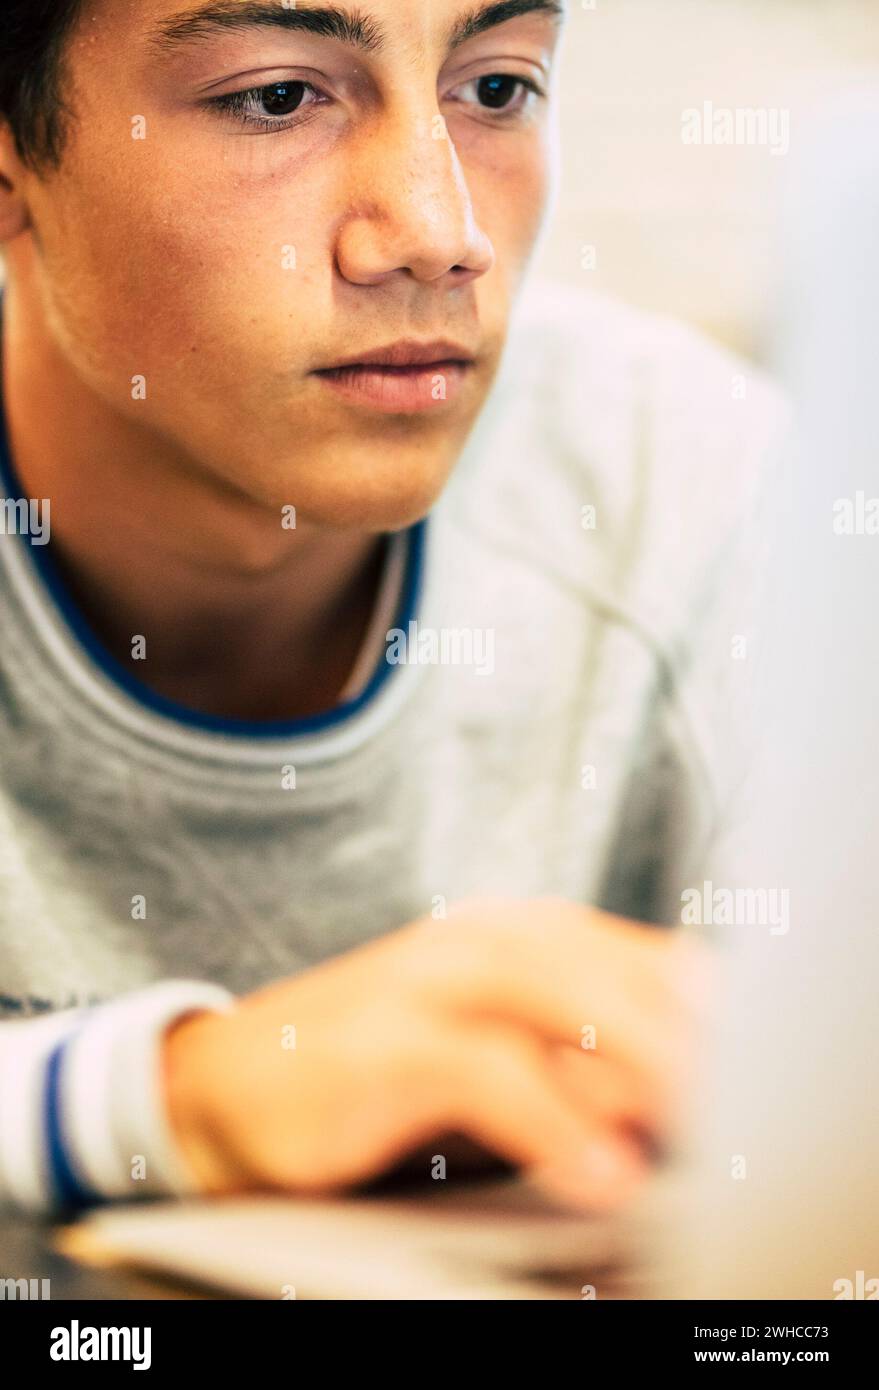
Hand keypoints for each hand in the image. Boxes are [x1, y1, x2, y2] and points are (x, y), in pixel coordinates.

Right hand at [162, 897, 709, 1210]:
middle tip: (741, 1090)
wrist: (231, 1079)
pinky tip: (598, 1171)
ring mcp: (425, 982)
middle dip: (685, 1029)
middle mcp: (473, 940)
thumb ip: (575, 1049)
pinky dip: (552, 1122)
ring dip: (638, 1061)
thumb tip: (678, 1083)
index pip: (630, 951)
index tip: (752, 1056)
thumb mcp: (488, 1042)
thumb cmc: (377, 1061)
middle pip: (608, 966)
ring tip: (696, 1119)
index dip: (698, 1001)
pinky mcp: (381, 1045)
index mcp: (508, 931)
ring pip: (558, 998)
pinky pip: (487, 1074)